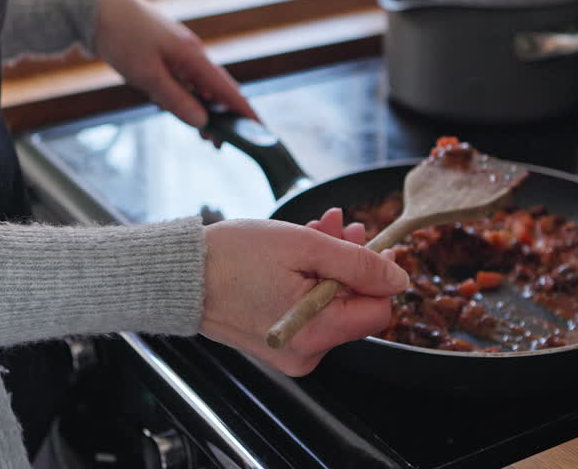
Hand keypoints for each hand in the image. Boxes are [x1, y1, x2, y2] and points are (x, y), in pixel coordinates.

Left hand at [93, 0, 256, 127]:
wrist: (97, 6)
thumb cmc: (122, 36)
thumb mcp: (147, 75)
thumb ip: (176, 100)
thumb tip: (202, 122)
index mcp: (193, 56)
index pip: (228, 89)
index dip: (245, 111)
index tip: (260, 129)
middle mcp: (192, 53)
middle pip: (217, 89)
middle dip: (224, 116)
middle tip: (221, 143)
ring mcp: (179, 52)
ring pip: (199, 86)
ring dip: (204, 109)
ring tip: (204, 134)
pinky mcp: (165, 52)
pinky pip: (184, 79)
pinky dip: (187, 96)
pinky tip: (180, 107)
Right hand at [201, 211, 408, 375]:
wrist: (180, 275)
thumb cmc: (231, 258)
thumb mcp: (304, 246)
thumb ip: (357, 264)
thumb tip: (398, 278)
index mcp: (315, 334)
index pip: (377, 311)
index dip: (378, 275)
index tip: (370, 244)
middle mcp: (305, 352)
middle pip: (352, 305)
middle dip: (350, 261)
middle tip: (339, 225)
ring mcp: (289, 350)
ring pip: (330, 303)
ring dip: (329, 264)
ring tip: (317, 230)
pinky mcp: (276, 341)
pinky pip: (307, 309)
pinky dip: (308, 279)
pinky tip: (299, 251)